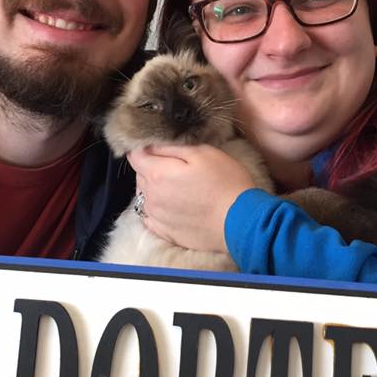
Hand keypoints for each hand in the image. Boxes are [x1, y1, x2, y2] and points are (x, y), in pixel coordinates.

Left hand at [128, 144, 256, 252]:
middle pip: (140, 175)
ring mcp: (156, 217)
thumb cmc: (226, 182)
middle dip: (152, 168)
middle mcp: (151, 196)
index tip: (160, 148)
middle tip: (176, 168)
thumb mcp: (203, 153)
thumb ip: (171, 147)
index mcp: (157, 174)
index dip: (145, 149)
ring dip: (155, 188)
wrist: (241, 221)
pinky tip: (174, 206)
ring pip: (144, 195)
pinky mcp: (165, 232)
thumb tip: (151, 145)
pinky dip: (157, 208)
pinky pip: (150, 216)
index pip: (135, 156)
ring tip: (178, 188)